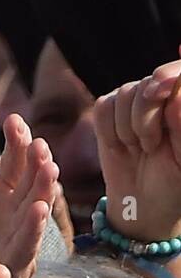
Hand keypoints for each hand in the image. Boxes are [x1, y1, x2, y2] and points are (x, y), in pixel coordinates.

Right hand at [95, 58, 180, 239]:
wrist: (143, 205)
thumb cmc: (174, 182)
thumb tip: (173, 90)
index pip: (179, 72)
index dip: (169, 76)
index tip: (160, 90)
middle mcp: (165, 94)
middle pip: (149, 82)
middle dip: (145, 117)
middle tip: (151, 146)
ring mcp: (136, 102)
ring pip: (125, 94)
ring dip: (127, 129)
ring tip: (138, 149)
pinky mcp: (111, 113)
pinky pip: (103, 107)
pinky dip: (108, 131)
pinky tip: (120, 147)